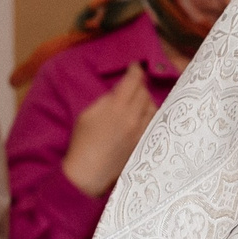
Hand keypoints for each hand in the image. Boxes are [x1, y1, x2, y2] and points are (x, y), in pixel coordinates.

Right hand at [60, 64, 156, 196]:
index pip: (134, 81)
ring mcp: (141, 131)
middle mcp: (133, 118)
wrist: (90, 171)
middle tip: (133, 83)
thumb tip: (120, 92)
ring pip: (153, 107)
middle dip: (139, 84)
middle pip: (144, 92)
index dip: (135, 71)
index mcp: (117, 107)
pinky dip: (149, 114)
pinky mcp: (144, 142)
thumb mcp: (88, 113)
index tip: (134, 66)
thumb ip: (107, 100)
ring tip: (138, 100)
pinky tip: (142, 115)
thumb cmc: (83, 141)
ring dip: (146, 99)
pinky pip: (153, 122)